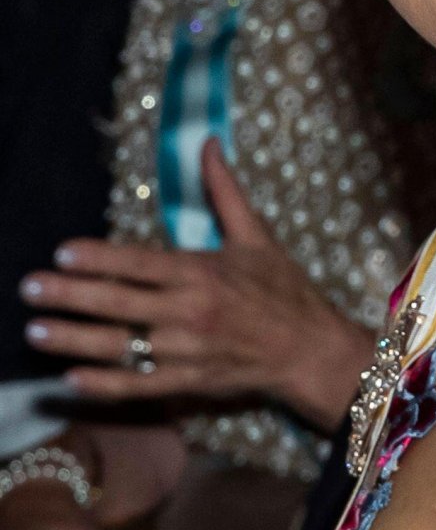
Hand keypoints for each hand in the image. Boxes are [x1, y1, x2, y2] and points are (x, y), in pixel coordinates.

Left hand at [21, 139, 371, 432]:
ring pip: (121, 346)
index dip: (99, 258)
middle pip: (119, 304)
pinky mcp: (189, 383)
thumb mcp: (257, 237)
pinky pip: (140, 386)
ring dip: (74, 339)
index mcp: (203, 273)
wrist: (311, 349)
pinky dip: (106, 384)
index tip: (63, 252)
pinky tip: (72, 378)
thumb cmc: (283, 290)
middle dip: (69, 296)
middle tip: (29, 288)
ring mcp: (187, 352)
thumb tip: (208, 143)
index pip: (140, 263)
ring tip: (36, 331)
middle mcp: (190, 312)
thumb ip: (225, 192)